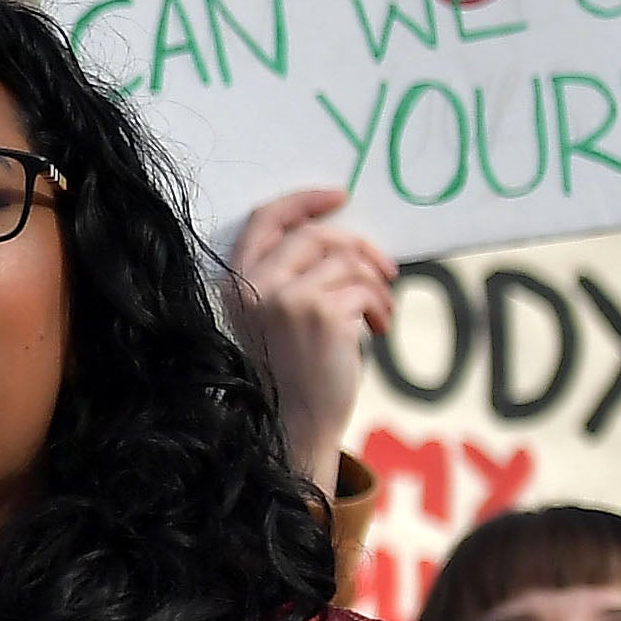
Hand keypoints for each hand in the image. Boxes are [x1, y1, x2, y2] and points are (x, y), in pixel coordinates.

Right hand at [221, 190, 395, 493]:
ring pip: (347, 261)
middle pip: (316, 234)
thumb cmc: (290, 372)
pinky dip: (380, 306)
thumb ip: (287, 277)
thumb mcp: (272, 316)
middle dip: (359, 247)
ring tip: (380, 311)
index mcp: (236, 281)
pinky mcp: (320, 313)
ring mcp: (286, 297)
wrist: (294, 423)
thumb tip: (343, 243)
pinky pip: (364, 289)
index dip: (303, 201)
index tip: (339, 197)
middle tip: (384, 270)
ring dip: (375, 283)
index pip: (266, 219)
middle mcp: (255, 284)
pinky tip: (378, 329)